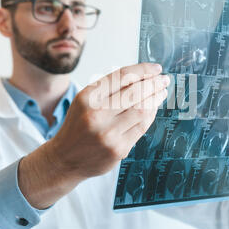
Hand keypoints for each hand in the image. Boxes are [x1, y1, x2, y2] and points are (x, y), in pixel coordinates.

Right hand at [19, 63, 169, 208]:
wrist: (64, 158)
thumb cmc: (78, 126)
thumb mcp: (85, 101)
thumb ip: (109, 89)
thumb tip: (143, 77)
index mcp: (88, 97)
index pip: (122, 76)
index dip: (143, 70)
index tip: (156, 69)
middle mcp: (96, 114)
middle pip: (135, 92)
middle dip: (154, 83)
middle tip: (164, 80)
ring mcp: (108, 133)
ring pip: (142, 110)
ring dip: (155, 98)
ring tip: (162, 92)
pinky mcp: (118, 149)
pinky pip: (141, 127)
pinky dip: (150, 115)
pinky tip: (153, 108)